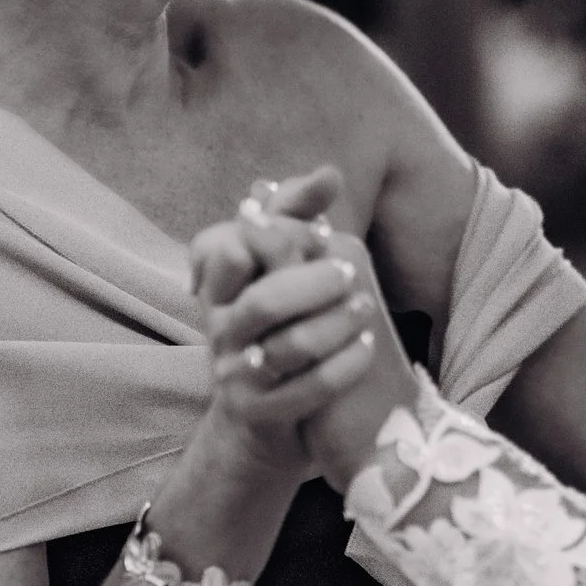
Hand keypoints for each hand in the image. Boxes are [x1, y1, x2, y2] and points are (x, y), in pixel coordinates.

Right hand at [189, 168, 423, 489]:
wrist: (269, 410)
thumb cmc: (280, 318)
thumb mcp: (282, 263)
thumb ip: (299, 215)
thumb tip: (330, 172)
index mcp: (217, 286)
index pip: (228, 249)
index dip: (275, 238)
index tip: (320, 231)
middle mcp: (217, 329)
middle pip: (263, 301)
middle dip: (313, 284)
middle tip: (349, 272)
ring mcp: (235, 375)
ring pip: (289, 347)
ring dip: (336, 324)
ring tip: (366, 307)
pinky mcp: (260, 413)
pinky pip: (309, 389)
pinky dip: (345, 365)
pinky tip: (368, 346)